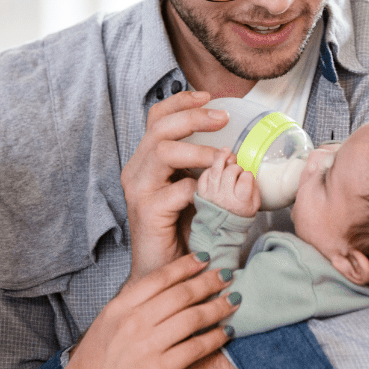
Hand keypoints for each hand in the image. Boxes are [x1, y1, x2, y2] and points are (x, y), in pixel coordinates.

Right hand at [45, 253, 239, 368]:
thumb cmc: (92, 368)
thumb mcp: (104, 326)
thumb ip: (128, 308)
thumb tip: (156, 293)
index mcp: (119, 308)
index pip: (159, 278)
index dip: (185, 265)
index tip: (204, 258)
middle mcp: (134, 321)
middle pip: (180, 294)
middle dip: (208, 281)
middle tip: (227, 273)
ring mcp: (148, 345)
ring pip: (192, 318)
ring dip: (217, 307)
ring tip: (234, 300)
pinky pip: (195, 349)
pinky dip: (215, 338)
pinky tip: (227, 333)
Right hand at [121, 91, 228, 281]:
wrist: (163, 272)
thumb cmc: (181, 231)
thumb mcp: (192, 190)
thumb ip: (200, 167)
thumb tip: (231, 146)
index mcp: (146, 161)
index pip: (157, 118)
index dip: (181, 102)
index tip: (209, 96)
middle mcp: (137, 170)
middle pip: (159, 127)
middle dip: (193, 117)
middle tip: (223, 118)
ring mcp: (138, 190)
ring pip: (162, 151)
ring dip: (197, 150)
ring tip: (222, 158)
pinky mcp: (146, 212)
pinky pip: (174, 190)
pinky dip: (197, 188)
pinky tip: (209, 197)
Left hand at [197, 147, 260, 217]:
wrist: (221, 230)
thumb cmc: (238, 217)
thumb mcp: (254, 205)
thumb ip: (254, 188)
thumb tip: (249, 174)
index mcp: (240, 202)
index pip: (245, 178)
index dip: (248, 174)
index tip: (248, 176)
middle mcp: (225, 197)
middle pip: (230, 172)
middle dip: (236, 167)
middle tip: (238, 171)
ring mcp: (211, 194)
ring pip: (215, 170)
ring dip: (221, 158)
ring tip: (225, 151)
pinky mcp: (201, 193)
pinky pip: (204, 175)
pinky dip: (209, 169)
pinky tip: (215, 167)